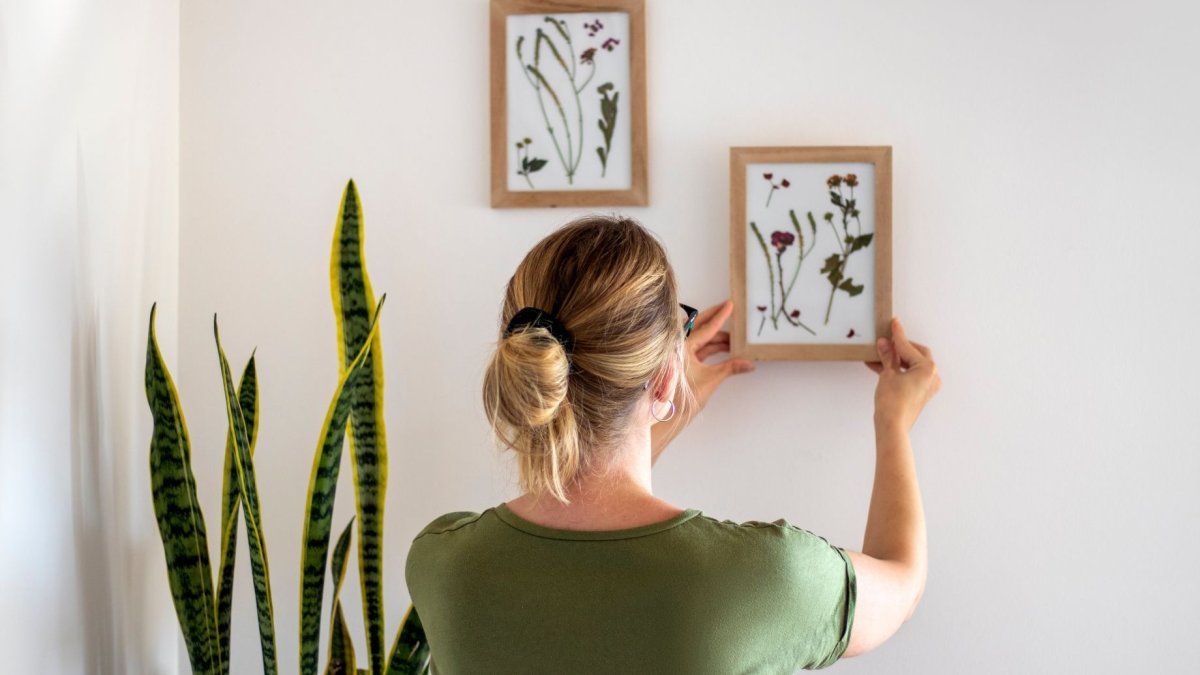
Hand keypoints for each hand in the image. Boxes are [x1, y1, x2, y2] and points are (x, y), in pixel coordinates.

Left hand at [652, 300, 753, 462]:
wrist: (671, 416)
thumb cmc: (685, 399)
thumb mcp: (711, 380)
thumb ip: (731, 368)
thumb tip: (750, 364)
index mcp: (682, 347)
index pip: (705, 328)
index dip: (720, 316)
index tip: (730, 305)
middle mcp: (679, 347)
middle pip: (699, 327)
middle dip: (715, 318)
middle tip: (728, 307)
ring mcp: (681, 354)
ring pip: (702, 339)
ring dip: (718, 338)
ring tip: (736, 337)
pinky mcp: (684, 362)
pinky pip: (700, 349)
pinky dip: (713, 348)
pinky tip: (727, 348)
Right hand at [866, 318, 939, 430]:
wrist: (892, 427)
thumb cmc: (893, 402)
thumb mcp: (888, 374)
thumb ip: (888, 356)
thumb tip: (884, 343)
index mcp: (928, 368)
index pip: (908, 347)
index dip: (897, 335)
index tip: (893, 323)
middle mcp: (932, 376)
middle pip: (915, 353)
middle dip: (899, 347)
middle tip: (886, 341)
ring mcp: (927, 386)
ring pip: (911, 365)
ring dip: (896, 359)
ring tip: (878, 355)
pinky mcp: (920, 394)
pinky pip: (909, 376)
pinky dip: (897, 370)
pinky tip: (880, 367)